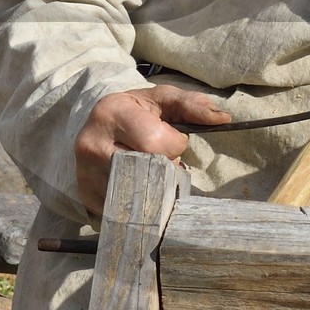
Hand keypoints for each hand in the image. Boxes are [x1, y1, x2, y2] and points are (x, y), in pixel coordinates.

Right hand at [73, 84, 232, 218]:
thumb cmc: (138, 111)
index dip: (174, 145)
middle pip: (146, 171)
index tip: (172, 140)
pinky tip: (138, 185)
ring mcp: (86, 174)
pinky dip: (140, 201)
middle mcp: (92, 144)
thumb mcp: (163, 100)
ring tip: (150, 171)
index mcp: (112, 113)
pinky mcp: (88, 197)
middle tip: (162, 159)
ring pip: (137, 195)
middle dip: (164, 168)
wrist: (100, 125)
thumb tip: (223, 119)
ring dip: (154, 187)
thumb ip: (192, 105)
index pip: (154, 142)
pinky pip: (125, 209)